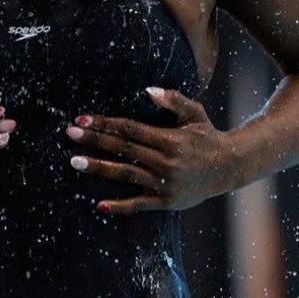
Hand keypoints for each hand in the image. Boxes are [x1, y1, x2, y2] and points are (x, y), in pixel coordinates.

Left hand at [66, 87, 235, 213]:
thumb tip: (148, 90)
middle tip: (69, 134)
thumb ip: (173, 100)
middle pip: (123, 149)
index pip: (130, 129)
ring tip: (74, 162)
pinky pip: (139, 205)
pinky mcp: (167, 203)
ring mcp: (165, 184)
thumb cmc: (207, 136)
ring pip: (126, 175)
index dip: (105, 123)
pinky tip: (99, 205)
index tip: (82, 119)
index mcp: (170, 140)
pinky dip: (120, 207)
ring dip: (99, 168)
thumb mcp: (195, 113)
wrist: (229, 168)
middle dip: (94, 141)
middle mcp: (166, 162)